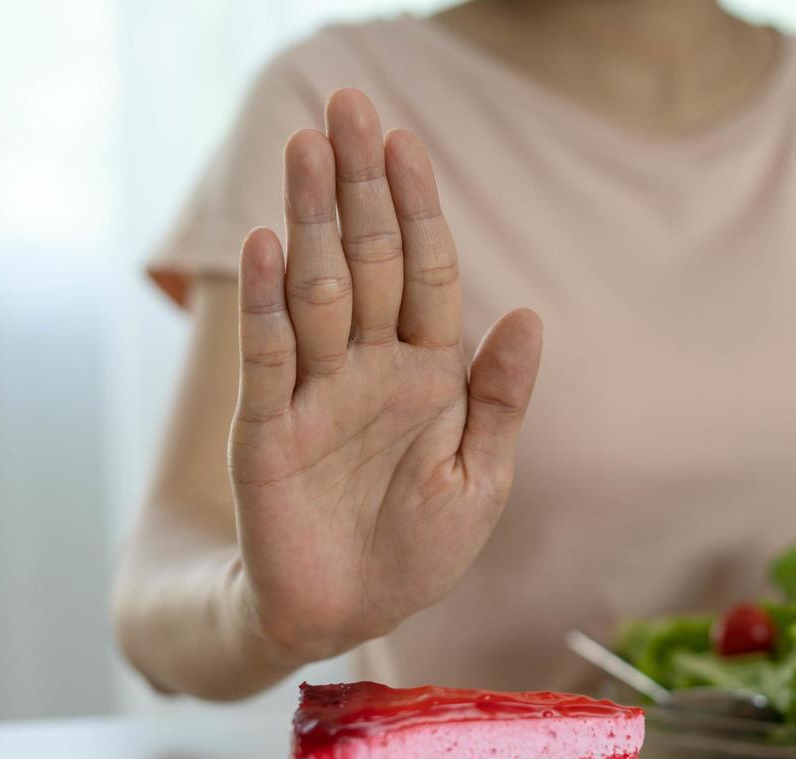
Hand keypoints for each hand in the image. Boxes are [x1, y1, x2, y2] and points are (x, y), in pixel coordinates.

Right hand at [229, 89, 541, 662]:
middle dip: (358, 184)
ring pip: (315, 289)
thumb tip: (528, 315)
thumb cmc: (420, 547)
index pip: (423, 272)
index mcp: (427, 373)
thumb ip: (500, 399)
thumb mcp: (480, 476)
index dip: (417, 209)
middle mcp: (368, 367)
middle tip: (346, 105)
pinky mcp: (267, 430)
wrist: (351, 616)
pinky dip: (268, 303)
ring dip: (313, 218)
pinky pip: (270, 357)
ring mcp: (315, 392)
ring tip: (306, 148)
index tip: (406, 141)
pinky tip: (269, 243)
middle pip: (365, 259)